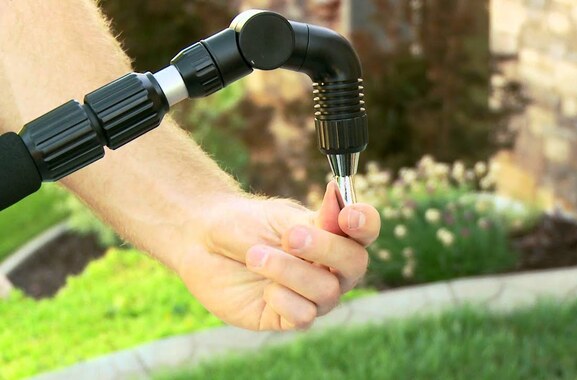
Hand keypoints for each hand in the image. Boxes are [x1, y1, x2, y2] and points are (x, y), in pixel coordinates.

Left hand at [174, 182, 380, 330]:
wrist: (201, 242)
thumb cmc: (242, 225)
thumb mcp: (277, 217)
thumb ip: (312, 219)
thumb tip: (339, 196)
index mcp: (332, 235)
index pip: (365, 230)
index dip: (365, 223)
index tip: (347, 215)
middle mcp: (330, 268)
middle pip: (355, 264)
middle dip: (324, 249)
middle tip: (290, 237)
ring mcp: (312, 295)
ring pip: (326, 292)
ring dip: (289, 271)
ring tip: (255, 256)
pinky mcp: (288, 318)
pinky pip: (303, 316)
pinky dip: (283, 299)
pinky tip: (263, 288)